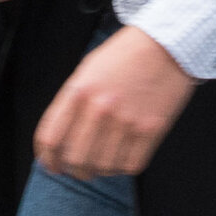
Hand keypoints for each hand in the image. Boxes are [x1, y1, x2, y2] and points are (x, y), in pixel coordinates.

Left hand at [34, 25, 193, 179]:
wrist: (168, 44)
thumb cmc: (126, 56)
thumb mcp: (88, 70)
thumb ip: (72, 102)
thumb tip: (60, 138)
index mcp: (79, 91)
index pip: (50, 138)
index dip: (47, 158)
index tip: (52, 165)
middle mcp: (100, 108)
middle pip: (74, 159)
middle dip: (73, 170)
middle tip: (79, 169)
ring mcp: (127, 120)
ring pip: (102, 166)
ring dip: (99, 170)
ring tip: (103, 163)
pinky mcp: (152, 129)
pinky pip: (130, 165)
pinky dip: (123, 167)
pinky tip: (123, 157)